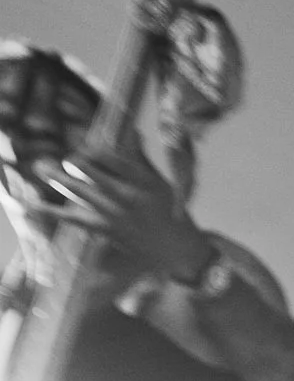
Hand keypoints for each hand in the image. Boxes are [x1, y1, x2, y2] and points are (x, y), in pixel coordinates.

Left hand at [30, 148, 212, 283]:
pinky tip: (31, 204)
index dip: (92, 150)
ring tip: (42, 167)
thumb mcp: (159, 182)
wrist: (175, 249)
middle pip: (88, 171)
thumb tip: (130, 131)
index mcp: (142, 180)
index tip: (89, 150)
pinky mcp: (103, 229)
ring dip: (56, 177)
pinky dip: (50, 212)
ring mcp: (113, 214)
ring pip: (77, 190)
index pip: (109, 156)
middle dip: (76, 163)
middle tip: (72, 161)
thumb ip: (140, 158)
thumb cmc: (168, 210)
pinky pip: (72, 218)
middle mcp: (127, 196)